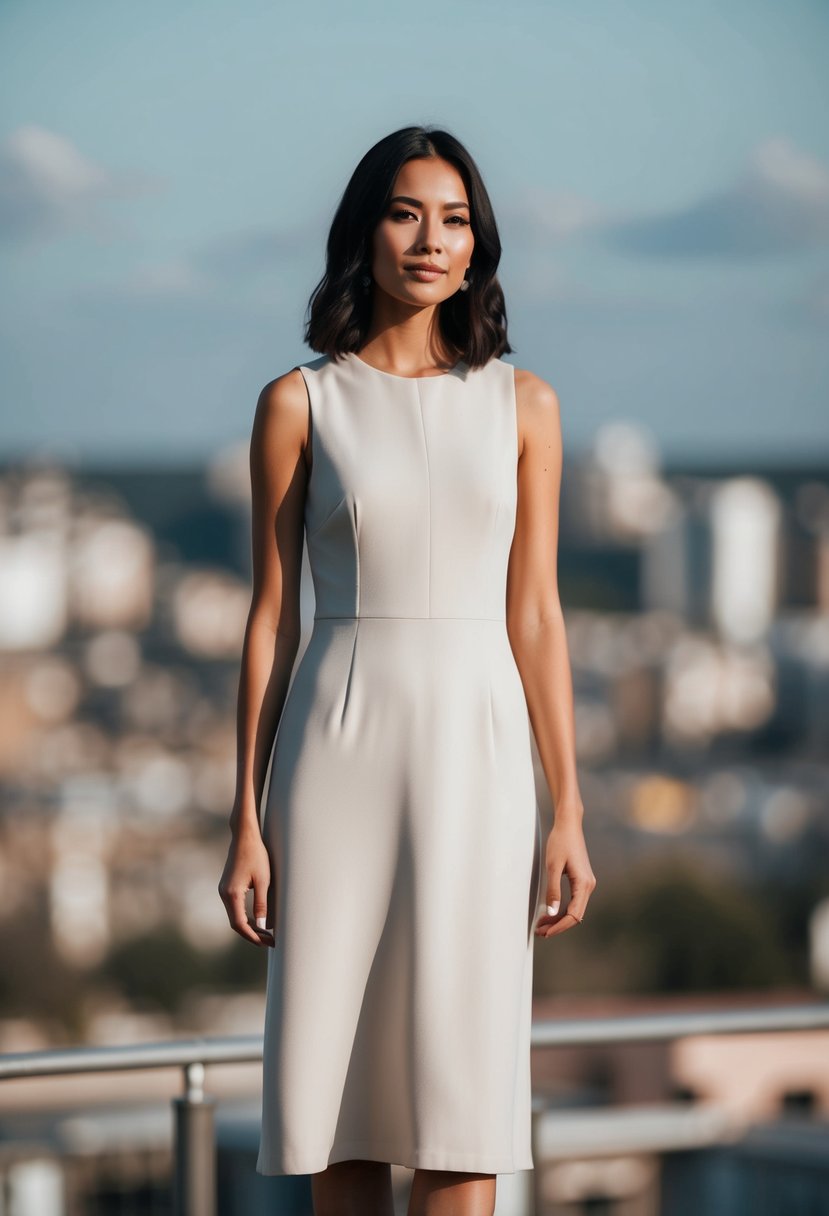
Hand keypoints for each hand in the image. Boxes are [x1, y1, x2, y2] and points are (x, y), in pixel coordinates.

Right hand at [218, 826, 274, 946]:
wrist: (244, 836)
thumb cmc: (256, 855)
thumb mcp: (263, 880)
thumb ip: (261, 904)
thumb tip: (263, 926)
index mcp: (232, 894)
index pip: (240, 925)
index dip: (253, 936)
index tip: (268, 942)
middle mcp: (224, 894)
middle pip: (235, 923)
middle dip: (252, 934)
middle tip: (269, 941)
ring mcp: (224, 890)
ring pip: (234, 916)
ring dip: (249, 927)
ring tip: (266, 933)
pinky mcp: (227, 886)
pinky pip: (234, 907)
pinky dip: (244, 917)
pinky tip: (257, 920)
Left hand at [535, 810, 595, 936]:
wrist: (569, 825)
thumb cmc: (560, 842)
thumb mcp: (553, 866)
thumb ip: (553, 890)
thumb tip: (551, 912)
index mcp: (584, 884)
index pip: (574, 915)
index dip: (559, 926)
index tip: (544, 932)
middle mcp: (588, 885)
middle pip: (575, 915)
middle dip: (558, 925)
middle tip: (539, 932)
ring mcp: (586, 883)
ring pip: (574, 909)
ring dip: (558, 918)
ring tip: (541, 925)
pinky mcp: (581, 880)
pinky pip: (573, 901)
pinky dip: (561, 909)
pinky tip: (549, 912)